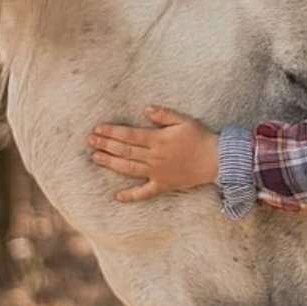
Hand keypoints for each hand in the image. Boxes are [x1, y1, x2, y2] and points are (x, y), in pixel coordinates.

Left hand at [87, 106, 218, 201]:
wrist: (216, 160)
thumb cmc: (200, 138)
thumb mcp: (184, 120)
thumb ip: (164, 114)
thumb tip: (145, 109)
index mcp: (158, 140)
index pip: (129, 135)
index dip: (112, 132)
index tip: (98, 129)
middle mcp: (154, 157)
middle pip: (125, 151)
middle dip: (106, 145)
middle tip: (90, 141)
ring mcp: (157, 173)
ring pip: (129, 168)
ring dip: (111, 163)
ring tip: (96, 158)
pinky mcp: (163, 185)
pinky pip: (145, 193)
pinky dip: (131, 196)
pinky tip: (117, 197)